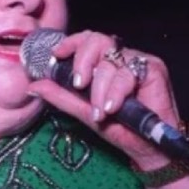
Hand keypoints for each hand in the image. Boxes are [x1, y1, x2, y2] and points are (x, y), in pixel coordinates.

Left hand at [27, 30, 179, 169]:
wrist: (148, 148)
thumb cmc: (120, 128)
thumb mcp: (83, 112)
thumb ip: (60, 96)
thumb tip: (34, 86)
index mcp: (103, 63)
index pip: (86, 40)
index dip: (71, 42)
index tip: (57, 55)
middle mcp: (120, 59)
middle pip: (98, 40)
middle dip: (83, 60)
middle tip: (78, 84)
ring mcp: (137, 62)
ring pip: (110, 61)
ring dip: (100, 89)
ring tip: (100, 112)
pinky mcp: (154, 69)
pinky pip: (128, 73)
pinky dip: (116, 91)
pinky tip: (112, 107)